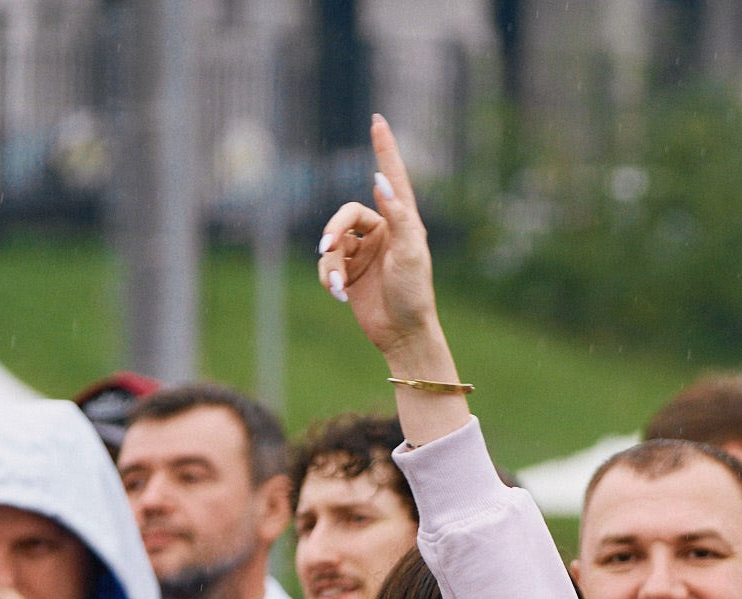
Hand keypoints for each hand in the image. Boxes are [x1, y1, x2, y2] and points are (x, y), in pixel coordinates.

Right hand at [318, 116, 451, 378]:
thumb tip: (378, 181)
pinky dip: (327, 276)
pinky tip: (337, 292)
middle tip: (328, 247)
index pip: (390, 178)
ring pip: (331, 242)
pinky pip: (326, 264)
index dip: (384, 150)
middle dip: (332, 230)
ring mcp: (364, 252)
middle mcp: (381, 233)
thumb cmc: (415, 294)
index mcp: (402, 223)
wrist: (403, 334)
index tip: (378, 121)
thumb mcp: (411, 253)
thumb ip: (397, 215)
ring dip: (330, 263)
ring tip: (338, 284)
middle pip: (344, 215)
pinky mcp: (349, 272)